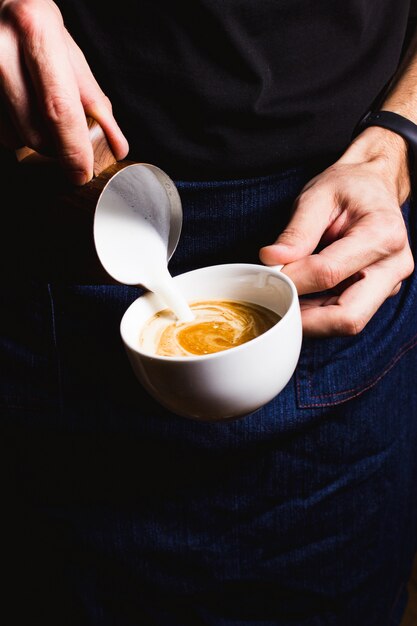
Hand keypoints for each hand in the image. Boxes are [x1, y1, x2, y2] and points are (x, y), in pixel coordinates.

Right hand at [0, 0, 128, 183]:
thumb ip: (93, 98)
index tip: (82, 173)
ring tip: (30, 104)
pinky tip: (12, 105)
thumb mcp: (66, 49)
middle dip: (55, 145)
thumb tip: (116, 145)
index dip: (73, 148)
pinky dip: (10, 129)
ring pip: (12, 137)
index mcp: (36, 31)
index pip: (59, 108)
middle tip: (62, 130)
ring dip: (29, 136)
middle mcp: (0, 47)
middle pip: (35, 131)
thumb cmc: (30, 24)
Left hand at [259, 126, 414, 336]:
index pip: (329, 273)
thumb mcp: (317, 196)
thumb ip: (296, 231)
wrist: (373, 185)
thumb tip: (272, 260)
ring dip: (311, 321)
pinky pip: (345, 314)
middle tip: (275, 309)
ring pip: (347, 322)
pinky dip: (318, 315)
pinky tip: (297, 301)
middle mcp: (393, 265)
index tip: (268, 277)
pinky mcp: (378, 293)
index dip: (294, 280)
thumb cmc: (348, 187)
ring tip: (283, 302)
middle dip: (307, 321)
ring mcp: (389, 283)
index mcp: (382, 234)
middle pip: (349, 316)